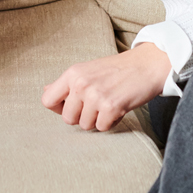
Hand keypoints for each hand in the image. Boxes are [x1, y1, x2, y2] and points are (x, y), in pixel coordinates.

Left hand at [41, 44, 171, 131]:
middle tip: (97, 104)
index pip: (47, 100)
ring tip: (109, 104)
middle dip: (82, 116)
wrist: (147, 65)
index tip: (72, 106)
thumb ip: (66, 83)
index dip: (58, 108)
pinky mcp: (111, 107)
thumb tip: (45, 91)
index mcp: (72, 73)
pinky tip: (118, 108)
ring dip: (98, 119)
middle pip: (67, 119)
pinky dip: (111, 122)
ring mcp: (95, 96)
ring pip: (85, 125)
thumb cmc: (117, 69)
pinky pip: (102, 128)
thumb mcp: (87, 70)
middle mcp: (81, 84)